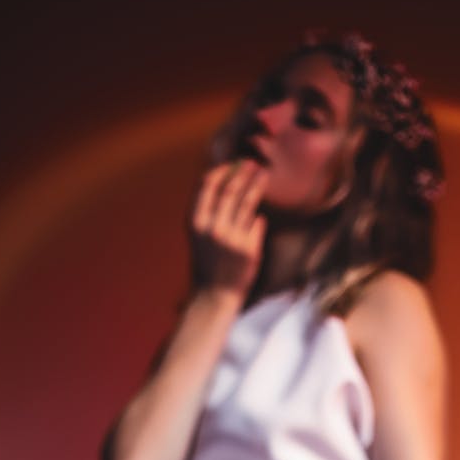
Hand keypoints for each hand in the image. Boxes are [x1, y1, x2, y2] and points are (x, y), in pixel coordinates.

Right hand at [189, 161, 267, 297]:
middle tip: (252, 163)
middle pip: (230, 190)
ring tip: (264, 174)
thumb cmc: (207, 262)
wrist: (214, 295)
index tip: (231, 164)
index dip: (221, 171)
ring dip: (256, 185)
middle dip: (242, 173)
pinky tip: (259, 217)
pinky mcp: (249, 249)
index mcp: (195, 222)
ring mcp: (232, 238)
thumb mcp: (197, 235)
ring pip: (247, 203)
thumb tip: (221, 180)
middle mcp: (212, 228)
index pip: (207, 186)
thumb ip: (205, 211)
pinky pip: (257, 224)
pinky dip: (258, 219)